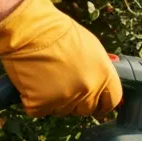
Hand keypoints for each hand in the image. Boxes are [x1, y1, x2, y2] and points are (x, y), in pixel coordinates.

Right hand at [0, 0, 120, 116]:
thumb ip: (98, 70)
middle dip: (75, 102)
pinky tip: (32, 84)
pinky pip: (39, 110)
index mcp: (104, 75)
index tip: (95, 104)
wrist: (30, 29)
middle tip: (63, 87)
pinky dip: (33, 101)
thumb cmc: (58, 33)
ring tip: (45, 79)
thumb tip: (99, 83)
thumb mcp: (92, 48)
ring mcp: (65, 98)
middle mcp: (88, 89)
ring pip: (62, 111)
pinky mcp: (42, 103)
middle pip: (85, 109)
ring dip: (54, 101)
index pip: (111, 101)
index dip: (102, 103)